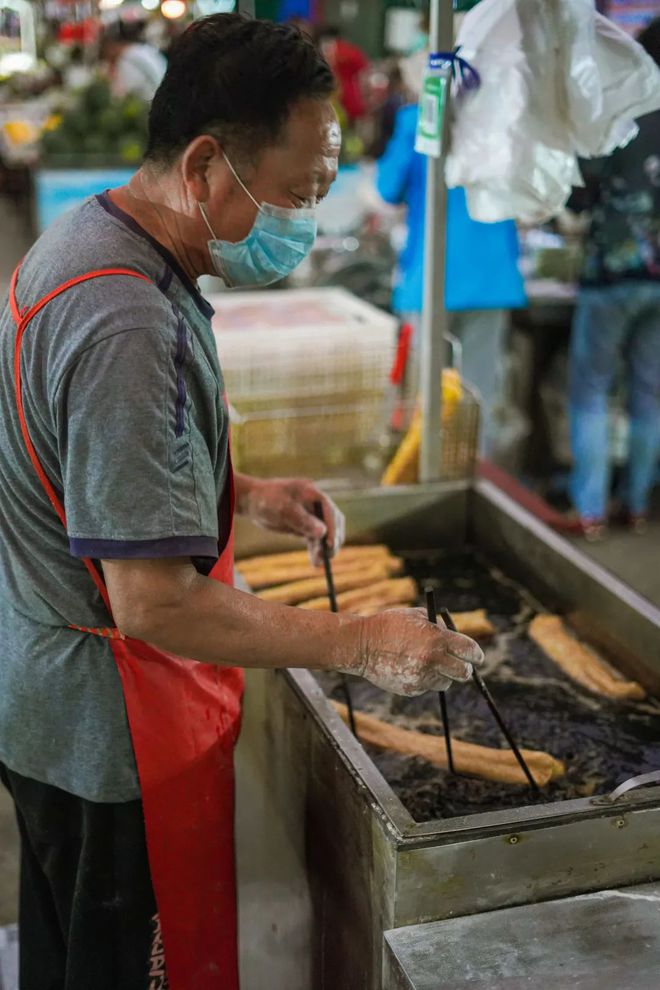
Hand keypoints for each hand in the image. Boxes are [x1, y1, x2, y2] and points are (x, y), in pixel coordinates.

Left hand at [235, 474, 345, 565]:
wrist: (253, 502)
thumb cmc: (266, 500)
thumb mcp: (282, 509)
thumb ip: (302, 520)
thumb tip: (322, 533)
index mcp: (313, 493)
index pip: (329, 511)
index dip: (332, 527)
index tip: (330, 543)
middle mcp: (316, 504)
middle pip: (332, 522)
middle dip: (332, 539)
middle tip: (328, 555)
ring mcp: (312, 515)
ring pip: (324, 533)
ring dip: (324, 548)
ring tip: (318, 563)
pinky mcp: (305, 526)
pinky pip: (315, 539)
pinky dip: (316, 550)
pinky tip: (315, 562)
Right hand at [338, 608, 483, 696]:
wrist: (362, 644)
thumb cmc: (389, 625)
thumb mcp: (416, 616)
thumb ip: (439, 627)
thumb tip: (456, 638)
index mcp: (437, 638)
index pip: (470, 651)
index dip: (476, 655)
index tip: (476, 657)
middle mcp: (432, 659)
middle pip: (464, 673)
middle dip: (464, 669)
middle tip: (459, 665)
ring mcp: (422, 676)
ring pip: (445, 682)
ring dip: (441, 675)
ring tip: (423, 663)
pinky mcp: (412, 688)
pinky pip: (427, 687)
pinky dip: (423, 680)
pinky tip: (408, 667)